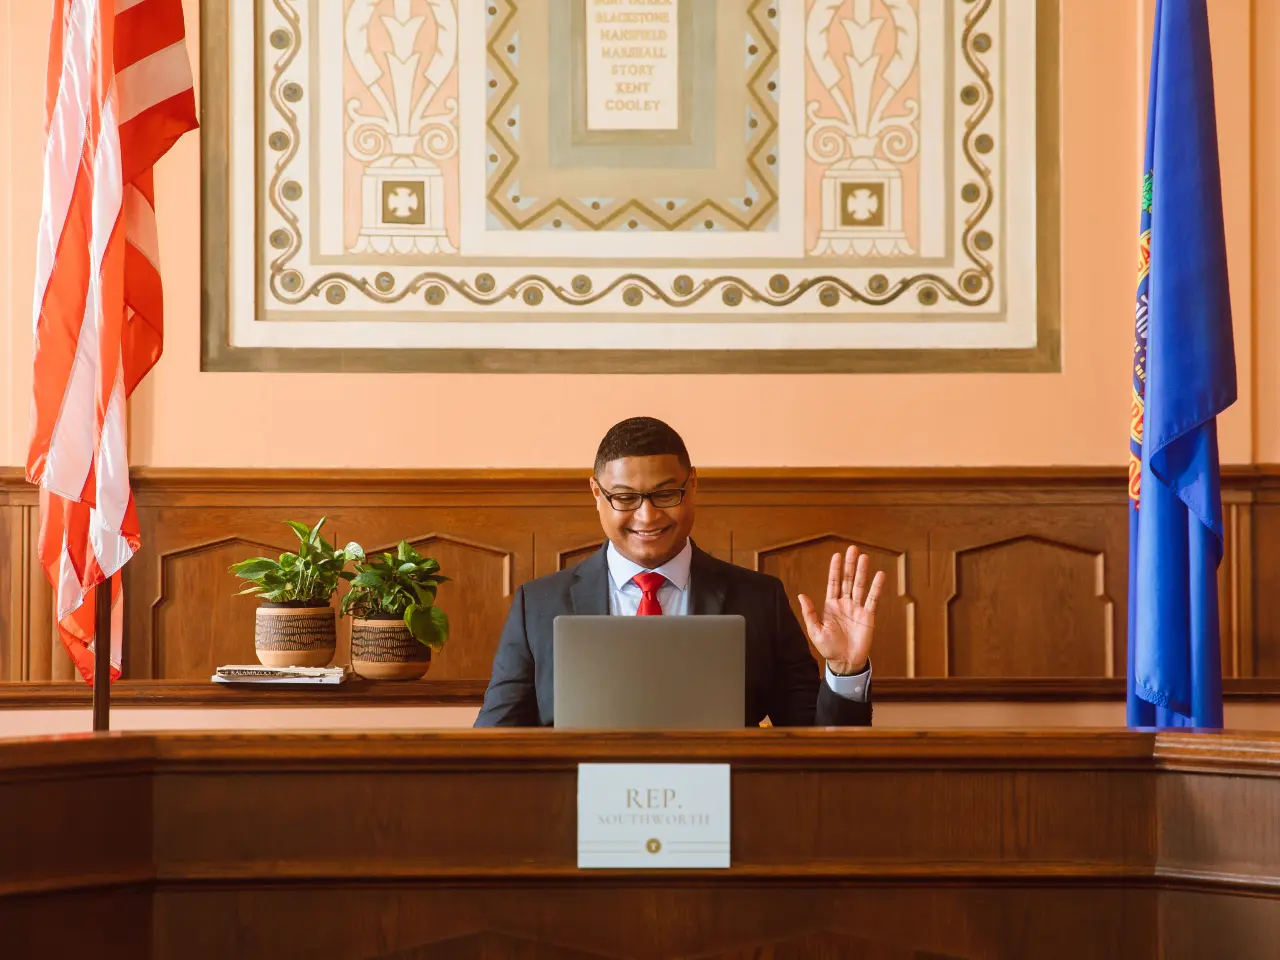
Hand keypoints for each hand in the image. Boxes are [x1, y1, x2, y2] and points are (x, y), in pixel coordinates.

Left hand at [798, 546, 884, 675]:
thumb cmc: (828, 648)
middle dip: (850, 565)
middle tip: (853, 549)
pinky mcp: (868, 616)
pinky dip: (876, 587)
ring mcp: (857, 608)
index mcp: (830, 605)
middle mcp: (844, 603)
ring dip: (862, 572)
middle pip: (847, 580)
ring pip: (860, 586)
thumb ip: (810, 613)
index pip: (833, 583)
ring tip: (864, 557)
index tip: (837, 555)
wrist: (844, 662)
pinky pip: (872, 599)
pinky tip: (880, 575)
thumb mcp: (815, 631)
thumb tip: (801, 596)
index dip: (835, 569)